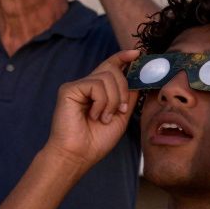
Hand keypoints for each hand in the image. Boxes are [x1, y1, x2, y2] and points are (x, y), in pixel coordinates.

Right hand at [44, 50, 139, 171]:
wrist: (78, 155)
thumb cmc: (96, 140)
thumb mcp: (121, 116)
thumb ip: (128, 96)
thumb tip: (140, 77)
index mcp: (97, 91)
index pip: (110, 66)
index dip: (123, 57)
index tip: (137, 53)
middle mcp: (86, 85)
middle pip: (113, 69)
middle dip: (123, 90)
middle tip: (120, 111)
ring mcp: (77, 86)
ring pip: (107, 77)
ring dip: (113, 101)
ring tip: (104, 118)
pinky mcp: (69, 89)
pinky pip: (96, 86)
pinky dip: (101, 102)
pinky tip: (94, 115)